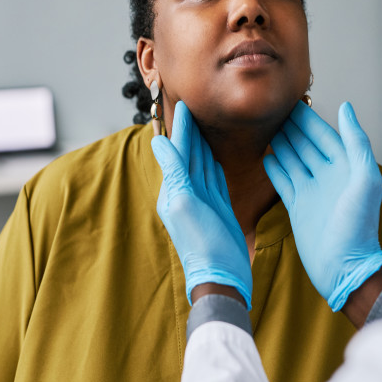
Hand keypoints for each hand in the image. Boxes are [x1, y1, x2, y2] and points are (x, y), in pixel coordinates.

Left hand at [151, 101, 251, 308]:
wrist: (222, 276)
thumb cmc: (204, 244)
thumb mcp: (185, 204)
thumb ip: (174, 172)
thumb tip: (159, 143)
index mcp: (174, 190)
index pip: (178, 151)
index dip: (182, 128)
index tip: (184, 104)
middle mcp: (186, 193)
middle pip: (189, 155)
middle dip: (189, 131)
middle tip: (192, 107)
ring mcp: (203, 201)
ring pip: (201, 165)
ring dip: (200, 145)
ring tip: (201, 126)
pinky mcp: (218, 209)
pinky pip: (214, 180)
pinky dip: (212, 165)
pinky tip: (213, 156)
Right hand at [263, 102, 381, 310]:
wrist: (344, 268)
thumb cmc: (359, 226)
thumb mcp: (365, 180)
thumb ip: (357, 143)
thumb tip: (347, 108)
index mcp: (345, 167)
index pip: (324, 135)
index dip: (309, 118)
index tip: (292, 100)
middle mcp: (327, 176)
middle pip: (306, 144)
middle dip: (291, 127)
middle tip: (272, 109)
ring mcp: (312, 191)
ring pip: (293, 159)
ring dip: (281, 143)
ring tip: (266, 127)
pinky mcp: (298, 207)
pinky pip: (284, 181)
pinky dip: (275, 168)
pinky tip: (265, 156)